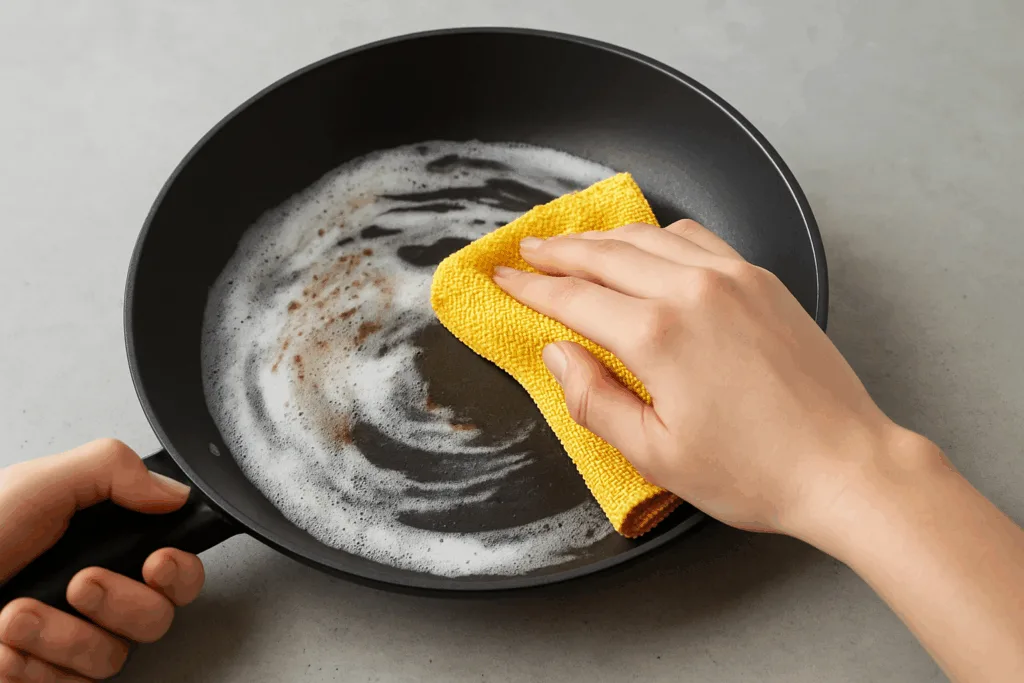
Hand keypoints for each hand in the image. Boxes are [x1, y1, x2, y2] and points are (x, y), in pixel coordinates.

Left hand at [0, 439, 204, 681]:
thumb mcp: (39, 483)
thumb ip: (113, 469)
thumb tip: (173, 491)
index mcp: (103, 546)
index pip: (178, 569)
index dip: (180, 572)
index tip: (156, 562)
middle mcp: (96, 597)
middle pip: (158, 618)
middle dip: (121, 602)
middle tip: (81, 583)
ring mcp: (70, 645)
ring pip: (112, 657)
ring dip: (59, 635)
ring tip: (14, 614)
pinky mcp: (46, 679)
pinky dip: (29, 664)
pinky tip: (2, 645)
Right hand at [494, 220, 1023, 682]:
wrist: (845, 465)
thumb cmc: (753, 471)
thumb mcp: (655, 454)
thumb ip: (594, 399)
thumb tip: (558, 354)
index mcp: (657, 334)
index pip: (573, 298)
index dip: (530, 288)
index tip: (502, 277)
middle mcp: (691, 290)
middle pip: (604, 255)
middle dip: (558, 251)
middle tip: (526, 250)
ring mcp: (732, 277)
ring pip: (648, 238)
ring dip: (602, 237)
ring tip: (573, 242)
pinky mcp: (761, 279)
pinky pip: (696, 238)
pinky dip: (658, 235)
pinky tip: (647, 244)